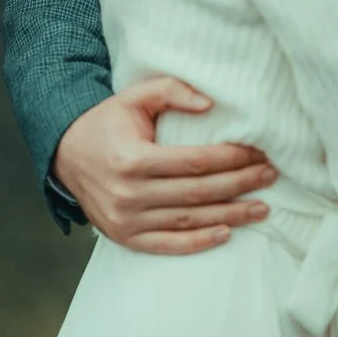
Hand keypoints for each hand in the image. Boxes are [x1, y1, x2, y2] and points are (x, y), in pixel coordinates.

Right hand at [52, 75, 277, 253]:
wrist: (65, 154)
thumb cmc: (108, 122)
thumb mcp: (135, 96)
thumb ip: (173, 91)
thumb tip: (210, 105)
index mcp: (133, 159)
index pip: (195, 162)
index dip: (232, 159)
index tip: (259, 153)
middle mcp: (129, 194)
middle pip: (198, 193)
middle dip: (240, 184)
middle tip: (271, 176)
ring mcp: (126, 220)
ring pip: (189, 220)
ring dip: (230, 215)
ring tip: (262, 207)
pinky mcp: (124, 237)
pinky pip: (167, 245)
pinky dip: (199, 243)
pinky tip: (227, 234)